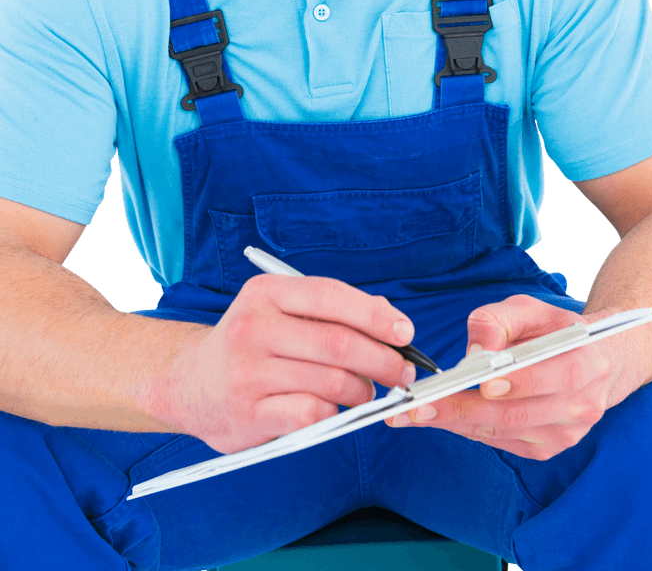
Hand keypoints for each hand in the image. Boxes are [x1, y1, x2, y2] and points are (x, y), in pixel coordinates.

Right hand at [164, 275, 417, 453]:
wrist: (190, 384)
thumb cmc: (251, 343)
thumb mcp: (280, 311)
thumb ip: (331, 310)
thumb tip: (390, 318)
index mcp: (265, 292)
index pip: (331, 296)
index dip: (375, 315)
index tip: (405, 332)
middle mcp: (253, 327)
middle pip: (338, 343)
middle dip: (383, 359)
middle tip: (403, 372)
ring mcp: (249, 372)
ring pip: (331, 381)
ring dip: (363, 390)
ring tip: (367, 391)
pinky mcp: (249, 413)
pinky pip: (311, 414)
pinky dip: (334, 413)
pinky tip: (333, 409)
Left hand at [385, 294, 620, 459]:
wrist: (597, 362)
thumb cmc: (555, 330)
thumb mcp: (531, 309)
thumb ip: (499, 321)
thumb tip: (474, 354)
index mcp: (586, 362)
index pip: (554, 376)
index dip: (518, 381)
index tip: (480, 382)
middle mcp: (581, 405)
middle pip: (518, 413)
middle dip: (463, 409)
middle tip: (419, 405)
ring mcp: (566, 433)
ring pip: (504, 432)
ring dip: (457, 423)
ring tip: (416, 413)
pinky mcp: (547, 449)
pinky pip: (501, 442)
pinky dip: (468, 429)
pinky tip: (442, 417)